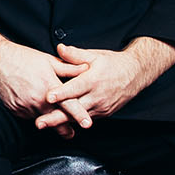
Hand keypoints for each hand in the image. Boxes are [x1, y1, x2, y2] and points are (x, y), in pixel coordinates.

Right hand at [0, 32, 84, 124]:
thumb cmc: (23, 58)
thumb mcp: (48, 60)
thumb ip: (69, 68)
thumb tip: (87, 68)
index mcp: (49, 86)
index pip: (69, 104)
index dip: (79, 115)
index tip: (88, 124)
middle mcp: (38, 99)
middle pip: (56, 119)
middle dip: (65, 129)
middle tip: (71, 134)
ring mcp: (26, 106)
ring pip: (41, 118)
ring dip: (47, 118)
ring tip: (48, 113)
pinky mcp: (16, 110)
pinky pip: (29, 116)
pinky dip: (33, 113)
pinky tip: (32, 104)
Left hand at [39, 38, 174, 130]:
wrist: (135, 74)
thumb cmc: (113, 64)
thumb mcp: (95, 55)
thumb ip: (75, 54)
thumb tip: (60, 48)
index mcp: (93, 80)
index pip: (75, 88)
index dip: (61, 93)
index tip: (48, 97)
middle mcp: (97, 96)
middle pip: (73, 109)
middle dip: (56, 117)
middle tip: (39, 123)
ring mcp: (100, 107)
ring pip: (78, 118)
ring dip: (61, 123)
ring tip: (44, 125)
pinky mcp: (103, 113)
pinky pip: (85, 118)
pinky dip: (72, 121)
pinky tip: (58, 124)